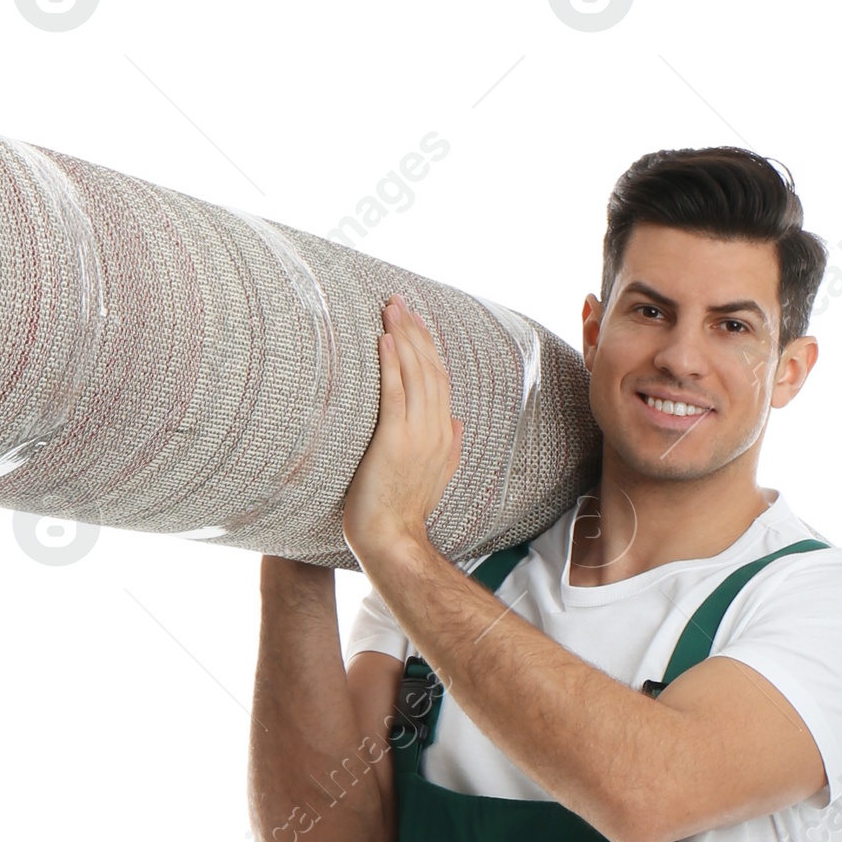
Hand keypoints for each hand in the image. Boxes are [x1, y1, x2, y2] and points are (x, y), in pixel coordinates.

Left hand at [341, 296, 463, 568]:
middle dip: (415, 331)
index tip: (415, 320)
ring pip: (415, 375)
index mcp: (446, 435)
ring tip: (390, 309)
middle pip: (429, 368)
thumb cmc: (403, 512)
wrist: (392, 540)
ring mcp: (417, 435)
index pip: (440, 379)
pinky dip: (391, 364)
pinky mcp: (394, 441)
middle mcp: (436, 430)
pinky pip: (394, 394)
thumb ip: (449, 447)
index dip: (427, 346)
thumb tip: (456, 422)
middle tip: (398, 301)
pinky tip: (385, 339)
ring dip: (403, 337)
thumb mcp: (436, 477)